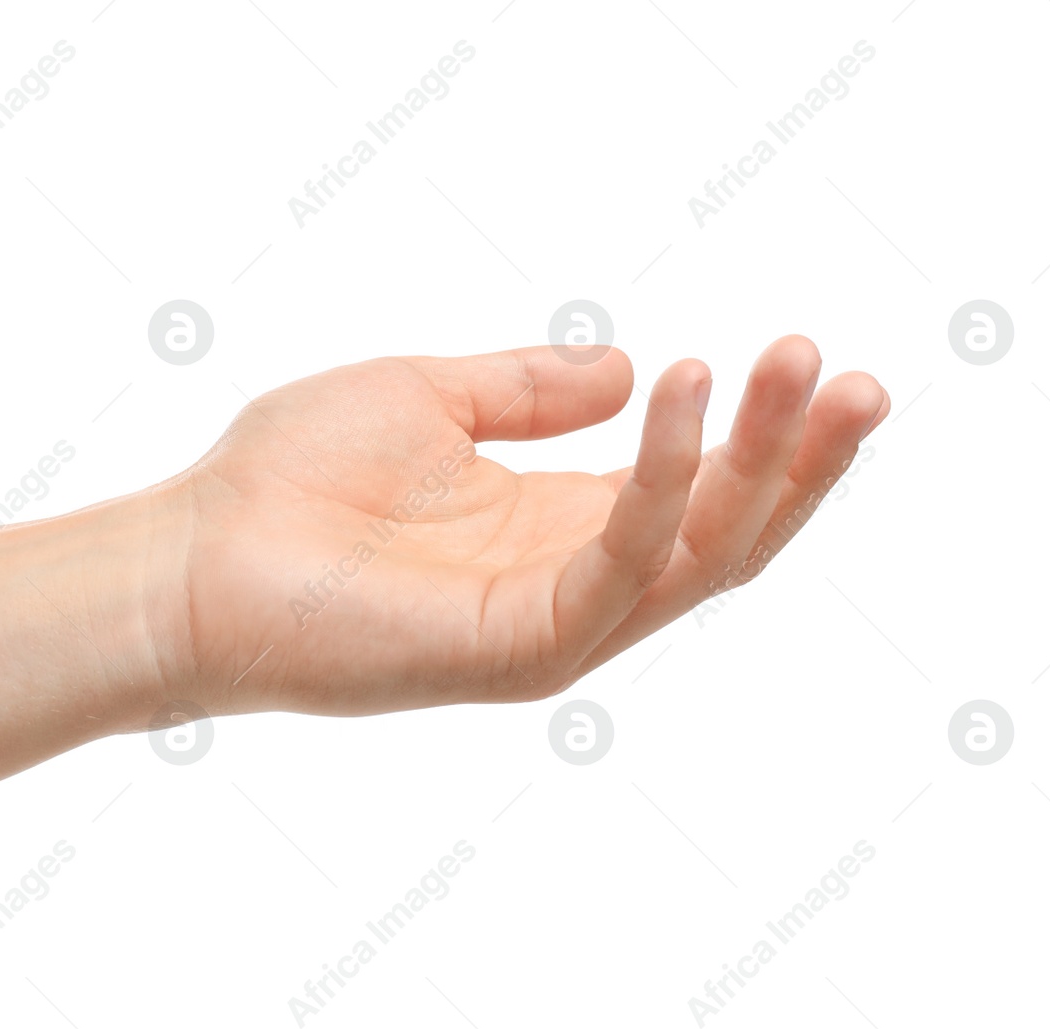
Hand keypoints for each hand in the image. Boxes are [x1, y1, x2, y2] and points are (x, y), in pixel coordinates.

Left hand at [143, 335, 888, 715]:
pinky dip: (665, 483)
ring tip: (804, 371)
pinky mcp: (521, 647)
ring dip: (763, 466)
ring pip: (699, 557)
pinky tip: (682, 393)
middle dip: (798, 456)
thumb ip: (530, 388)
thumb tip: (631, 364)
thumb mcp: (428, 397)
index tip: (811, 360)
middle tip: (854, 376)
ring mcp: (554, 622)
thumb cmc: (292, 479)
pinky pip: (622, 566)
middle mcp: (571, 579)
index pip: (694, 490)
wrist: (196, 554)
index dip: (762, 433)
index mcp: (556, 524)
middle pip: (725, 530)